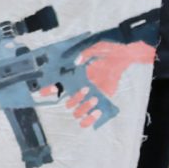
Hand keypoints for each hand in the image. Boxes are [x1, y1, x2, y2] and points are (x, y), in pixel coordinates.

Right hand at [37, 40, 154, 128]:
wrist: (120, 55)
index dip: (48, 90)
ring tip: (94, 99)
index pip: (55, 86)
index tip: (47, 89)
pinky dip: (91, 119)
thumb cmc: (105, 50)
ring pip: (77, 112)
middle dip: (74, 98)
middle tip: (85, 89)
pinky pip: (90, 118)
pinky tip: (98, 112)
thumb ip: (84, 54)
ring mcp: (88, 98)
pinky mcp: (99, 102)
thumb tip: (77, 63)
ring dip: (83, 107)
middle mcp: (78, 89)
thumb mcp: (93, 48)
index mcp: (72, 77)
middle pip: (67, 103)